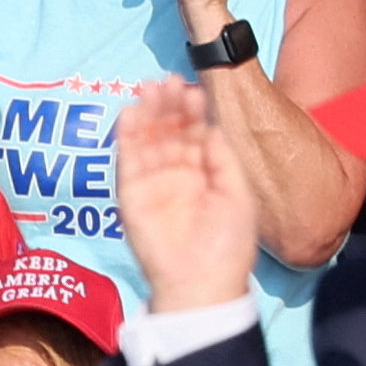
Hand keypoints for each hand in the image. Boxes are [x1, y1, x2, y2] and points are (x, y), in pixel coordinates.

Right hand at [116, 77, 259, 312]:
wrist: (202, 285)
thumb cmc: (227, 246)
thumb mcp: (238, 195)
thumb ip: (222, 159)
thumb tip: (210, 126)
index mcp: (205, 175)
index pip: (195, 133)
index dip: (193, 111)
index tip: (193, 88)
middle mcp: (177, 175)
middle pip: (169, 131)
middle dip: (168, 106)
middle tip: (168, 80)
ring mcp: (153, 185)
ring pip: (147, 141)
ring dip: (147, 114)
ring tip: (149, 87)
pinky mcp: (131, 197)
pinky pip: (127, 161)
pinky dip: (127, 137)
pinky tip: (131, 113)